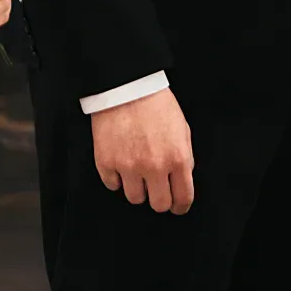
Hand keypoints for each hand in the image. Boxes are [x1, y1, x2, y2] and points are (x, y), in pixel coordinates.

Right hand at [91, 89, 193, 212]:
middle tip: (155, 188)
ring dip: (137, 188)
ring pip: (135, 198)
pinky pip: (112, 185)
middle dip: (159, 198)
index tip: (176, 206)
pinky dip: (116, 177)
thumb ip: (184, 158)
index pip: (183, 198)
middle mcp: (154, 166)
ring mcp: (129, 166)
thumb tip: (181, 180)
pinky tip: (120, 162)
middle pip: (159, 205)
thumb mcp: (182, 129)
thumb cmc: (156, 103)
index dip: (180, 206)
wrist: (126, 85)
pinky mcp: (107, 162)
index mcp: (178, 158)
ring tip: (136, 170)